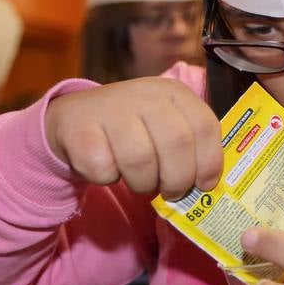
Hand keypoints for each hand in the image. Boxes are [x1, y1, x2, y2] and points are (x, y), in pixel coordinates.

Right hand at [44, 77, 221, 199]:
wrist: (74, 118)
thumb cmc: (131, 129)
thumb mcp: (164, 127)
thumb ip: (189, 147)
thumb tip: (208, 185)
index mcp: (173, 92)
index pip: (204, 126)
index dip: (209, 162)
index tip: (203, 185)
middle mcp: (145, 94)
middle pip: (176, 143)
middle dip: (177, 179)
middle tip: (170, 192)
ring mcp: (110, 107)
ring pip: (140, 159)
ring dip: (142, 183)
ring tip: (139, 181)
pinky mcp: (80, 127)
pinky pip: (103, 168)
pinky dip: (107, 178)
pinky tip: (107, 168)